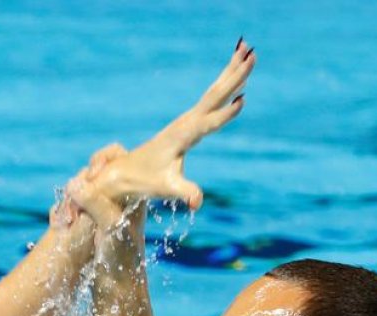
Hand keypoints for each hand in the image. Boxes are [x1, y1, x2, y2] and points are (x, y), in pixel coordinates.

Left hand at [91, 38, 254, 208]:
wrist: (125, 171)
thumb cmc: (146, 180)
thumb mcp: (166, 188)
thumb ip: (184, 192)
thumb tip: (198, 203)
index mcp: (182, 136)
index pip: (208, 123)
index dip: (224, 114)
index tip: (242, 99)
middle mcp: (185, 122)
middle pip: (213, 95)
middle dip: (232, 76)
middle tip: (251, 54)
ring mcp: (187, 119)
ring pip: (213, 91)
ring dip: (231, 71)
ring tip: (247, 50)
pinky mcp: (189, 121)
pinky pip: (210, 98)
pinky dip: (223, 82)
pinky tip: (233, 71)